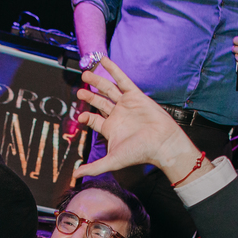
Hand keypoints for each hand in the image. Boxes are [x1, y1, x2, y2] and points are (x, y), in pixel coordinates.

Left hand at [74, 57, 212, 185]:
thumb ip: (93, 167)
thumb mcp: (112, 161)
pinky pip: (122, 80)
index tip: (81, 116)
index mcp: (111, 129)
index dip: (86, 116)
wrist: (161, 143)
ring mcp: (126, 104)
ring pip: (108, 90)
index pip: (95, 120)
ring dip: (97, 82)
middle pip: (100, 103)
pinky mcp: (135, 95)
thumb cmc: (140, 153)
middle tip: (79, 91)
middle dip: (89, 97)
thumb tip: (75, 175)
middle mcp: (118, 116)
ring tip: (85, 74)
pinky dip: (113, 70)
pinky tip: (104, 61)